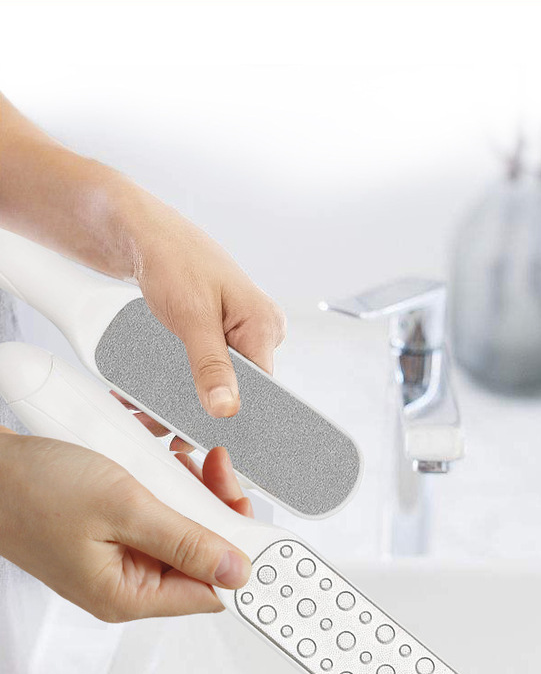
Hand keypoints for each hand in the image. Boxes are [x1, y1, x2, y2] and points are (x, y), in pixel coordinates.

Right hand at [0, 428, 252, 621]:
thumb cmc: (36, 489)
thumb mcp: (123, 508)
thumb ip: (184, 540)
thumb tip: (236, 569)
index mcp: (129, 595)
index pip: (210, 591)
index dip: (243, 558)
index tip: (264, 527)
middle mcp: (128, 582)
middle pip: (202, 555)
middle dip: (218, 510)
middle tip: (219, 471)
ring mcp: (121, 555)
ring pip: (185, 528)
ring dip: (194, 492)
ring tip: (188, 460)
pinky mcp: (115, 530)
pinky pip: (161, 513)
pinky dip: (170, 485)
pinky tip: (165, 462)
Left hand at [125, 188, 286, 417]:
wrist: (144, 235)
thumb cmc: (173, 258)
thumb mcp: (191, 315)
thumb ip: (210, 364)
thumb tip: (227, 408)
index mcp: (264, 325)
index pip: (262, 390)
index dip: (233, 418)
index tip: (201, 438)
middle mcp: (258, 332)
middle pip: (237, 391)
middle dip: (196, 412)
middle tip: (160, 425)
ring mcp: (238, 335)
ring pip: (217, 385)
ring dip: (180, 403)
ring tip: (144, 411)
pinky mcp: (218, 336)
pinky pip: (205, 371)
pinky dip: (177, 386)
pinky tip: (150, 395)